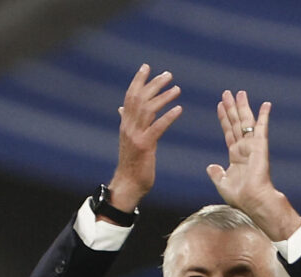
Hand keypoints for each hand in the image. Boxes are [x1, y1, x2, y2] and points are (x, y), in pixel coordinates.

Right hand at [109, 64, 181, 212]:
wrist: (128, 184)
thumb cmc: (131, 163)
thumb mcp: (128, 140)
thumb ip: (127, 122)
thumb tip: (121, 109)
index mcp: (125, 124)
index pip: (130, 96)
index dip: (138, 81)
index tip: (146, 67)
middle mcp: (128, 127)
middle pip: (139, 98)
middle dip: (153, 84)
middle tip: (168, 74)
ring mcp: (135, 136)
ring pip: (148, 110)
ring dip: (163, 97)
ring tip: (177, 89)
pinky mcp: (145, 146)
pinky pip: (158, 127)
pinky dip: (168, 117)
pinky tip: (179, 109)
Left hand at [206, 90, 272, 212]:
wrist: (252, 200)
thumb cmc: (240, 196)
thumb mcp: (222, 183)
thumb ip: (216, 173)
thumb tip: (211, 166)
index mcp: (236, 156)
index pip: (229, 132)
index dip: (224, 119)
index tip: (220, 106)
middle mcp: (245, 148)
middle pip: (236, 123)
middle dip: (232, 108)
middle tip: (227, 93)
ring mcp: (253, 146)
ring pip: (246, 122)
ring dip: (242, 107)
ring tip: (239, 93)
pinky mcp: (260, 147)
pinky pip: (262, 128)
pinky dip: (264, 116)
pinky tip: (266, 104)